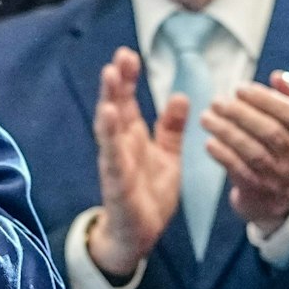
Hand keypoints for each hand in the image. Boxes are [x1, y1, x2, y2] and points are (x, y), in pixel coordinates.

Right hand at [86, 46, 186, 280]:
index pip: (128, 100)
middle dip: (116, 81)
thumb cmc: (149, 193)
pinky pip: (112, 155)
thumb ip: (171, 128)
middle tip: (121, 55)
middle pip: (115, 106)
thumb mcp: (168, 156)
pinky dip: (109, 134)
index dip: (127, 78)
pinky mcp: (116, 181)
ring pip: (109, 125)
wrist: (139, 235)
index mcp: (132, 136)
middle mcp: (120, 144)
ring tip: (110, 74)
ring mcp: (115, 161)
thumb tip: (180, 95)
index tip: (129, 54)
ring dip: (108, 99)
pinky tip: (108, 115)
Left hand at [201, 70, 288, 236]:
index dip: (265, 99)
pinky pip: (240, 171)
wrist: (277, 199)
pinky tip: (209, 142)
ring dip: (227, 132)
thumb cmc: (282, 148)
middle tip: (216, 100)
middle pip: (271, 132)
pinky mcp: (258, 190)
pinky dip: (223, 155)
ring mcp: (277, 176)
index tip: (239, 88)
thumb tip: (279, 76)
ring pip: (253, 152)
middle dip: (242, 113)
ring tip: (206, 117)